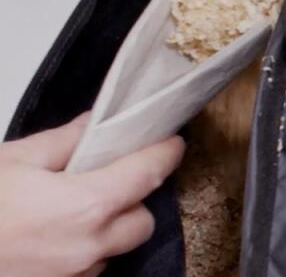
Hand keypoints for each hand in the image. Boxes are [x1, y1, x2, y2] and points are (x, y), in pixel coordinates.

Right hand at [0, 114, 184, 276]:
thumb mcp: (16, 160)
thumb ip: (65, 141)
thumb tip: (94, 123)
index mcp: (86, 206)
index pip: (148, 174)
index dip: (165, 153)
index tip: (172, 141)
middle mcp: (87, 248)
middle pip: (141, 221)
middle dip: (135, 198)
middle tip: (112, 177)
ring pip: (114, 250)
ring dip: (108, 228)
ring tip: (76, 208)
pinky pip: (86, 272)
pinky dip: (83, 252)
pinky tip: (54, 235)